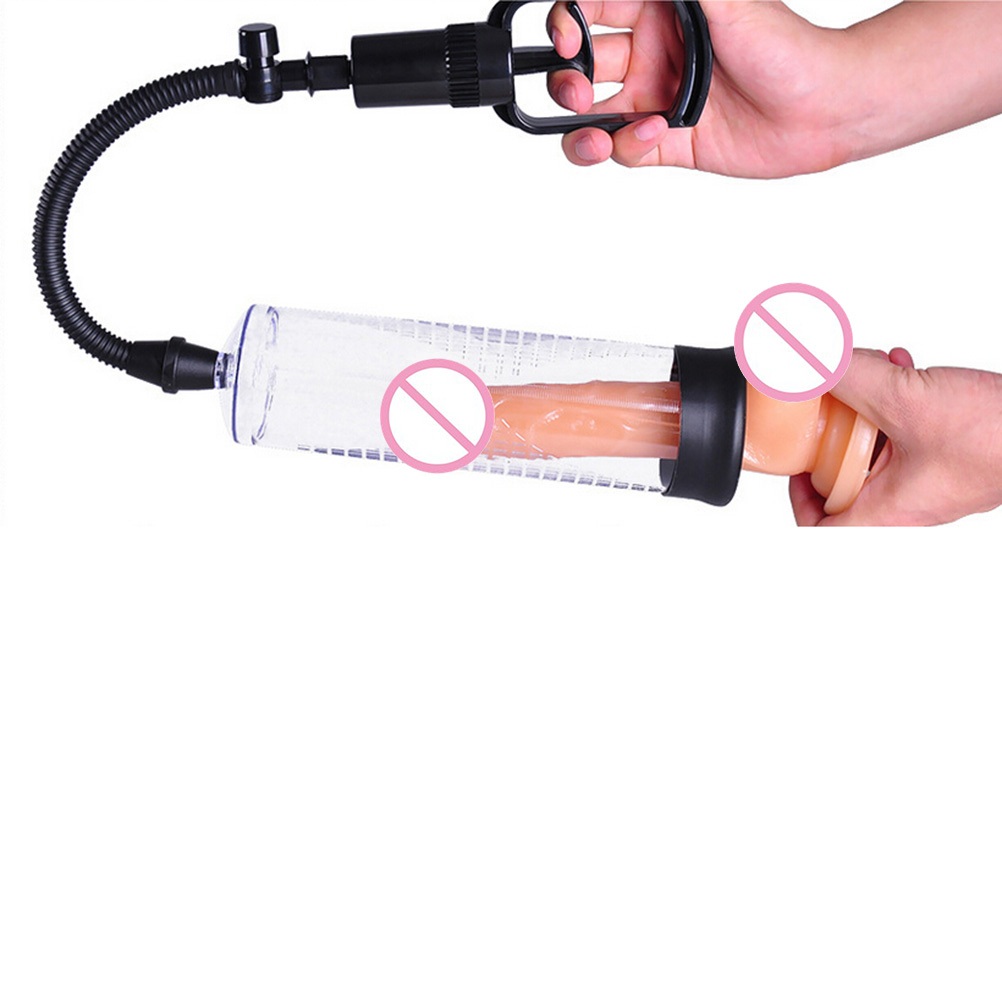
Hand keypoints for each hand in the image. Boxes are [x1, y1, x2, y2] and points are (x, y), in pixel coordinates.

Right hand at [547, 1, 852, 176]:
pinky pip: (625, 150)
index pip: (593, 11)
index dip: (567, 24)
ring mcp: (658, 101)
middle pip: (583, 67)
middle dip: (567, 80)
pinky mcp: (667, 143)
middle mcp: (654, 55)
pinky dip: (628, 146)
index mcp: (660, 12)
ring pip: (594, 116)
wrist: (822, 109)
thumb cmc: (785, 48)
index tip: (567, 39)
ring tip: (593, 130)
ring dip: (581, 125)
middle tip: (577, 91)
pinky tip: (656, 133)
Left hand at [790, 349, 1001, 526]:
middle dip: (833, 436)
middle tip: (827, 407)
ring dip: (867, 408)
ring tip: (866, 372)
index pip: (823, 531)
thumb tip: (801, 360)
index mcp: (891, 510)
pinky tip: (900, 367)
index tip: (795, 467)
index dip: (798, 503)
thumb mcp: (904, 399)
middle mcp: (911, 501)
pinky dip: (899, 399)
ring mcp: (935, 477)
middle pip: (846, 482)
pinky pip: (912, 432)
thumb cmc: (1000, 436)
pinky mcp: (955, 452)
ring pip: (879, 450)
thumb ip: (846, 377)